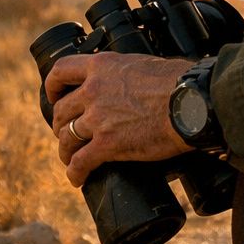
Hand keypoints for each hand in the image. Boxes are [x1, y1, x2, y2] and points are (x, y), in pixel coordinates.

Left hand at [45, 52, 191, 186]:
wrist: (190, 102)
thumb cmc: (178, 82)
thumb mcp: (143, 64)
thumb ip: (126, 74)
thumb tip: (133, 85)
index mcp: (102, 66)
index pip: (61, 71)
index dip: (52, 86)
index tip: (54, 96)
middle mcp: (93, 90)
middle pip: (62, 110)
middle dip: (61, 124)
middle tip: (67, 132)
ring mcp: (98, 118)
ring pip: (67, 137)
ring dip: (66, 150)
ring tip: (70, 158)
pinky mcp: (107, 144)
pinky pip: (80, 162)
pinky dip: (75, 172)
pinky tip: (77, 178)